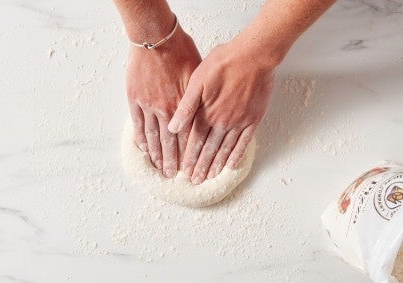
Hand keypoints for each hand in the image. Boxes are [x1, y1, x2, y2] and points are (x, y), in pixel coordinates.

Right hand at [126, 26, 200, 177]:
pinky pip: (137, 124)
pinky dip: (140, 139)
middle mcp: (166, 110)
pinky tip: (143, 150)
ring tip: (159, 168)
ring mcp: (148, 106)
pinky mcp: (134, 99)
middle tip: (173, 175)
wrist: (156, 38)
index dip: (187, 153)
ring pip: (153, 137)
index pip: (185, 136)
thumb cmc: (180, 52)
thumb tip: (203, 115)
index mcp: (183, 105)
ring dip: (156, 155)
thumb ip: (198, 98)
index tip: (188, 166)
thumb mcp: (198, 74)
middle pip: (169, 142)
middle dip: (172, 160)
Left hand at [168, 39, 276, 183]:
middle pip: (209, 149)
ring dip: (217, 165)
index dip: (190, 157)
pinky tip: (232, 165)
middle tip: (196, 180)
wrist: (253, 55)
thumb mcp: (197, 80)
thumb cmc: (223, 63)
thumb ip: (185, 106)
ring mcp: (239, 122)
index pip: (195, 141)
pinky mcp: (253, 119)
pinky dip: (237, 155)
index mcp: (207, 113)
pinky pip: (244, 142)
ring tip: (210, 177)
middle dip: (201, 166)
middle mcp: (222, 122)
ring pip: (225, 149)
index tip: (185, 172)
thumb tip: (173, 128)